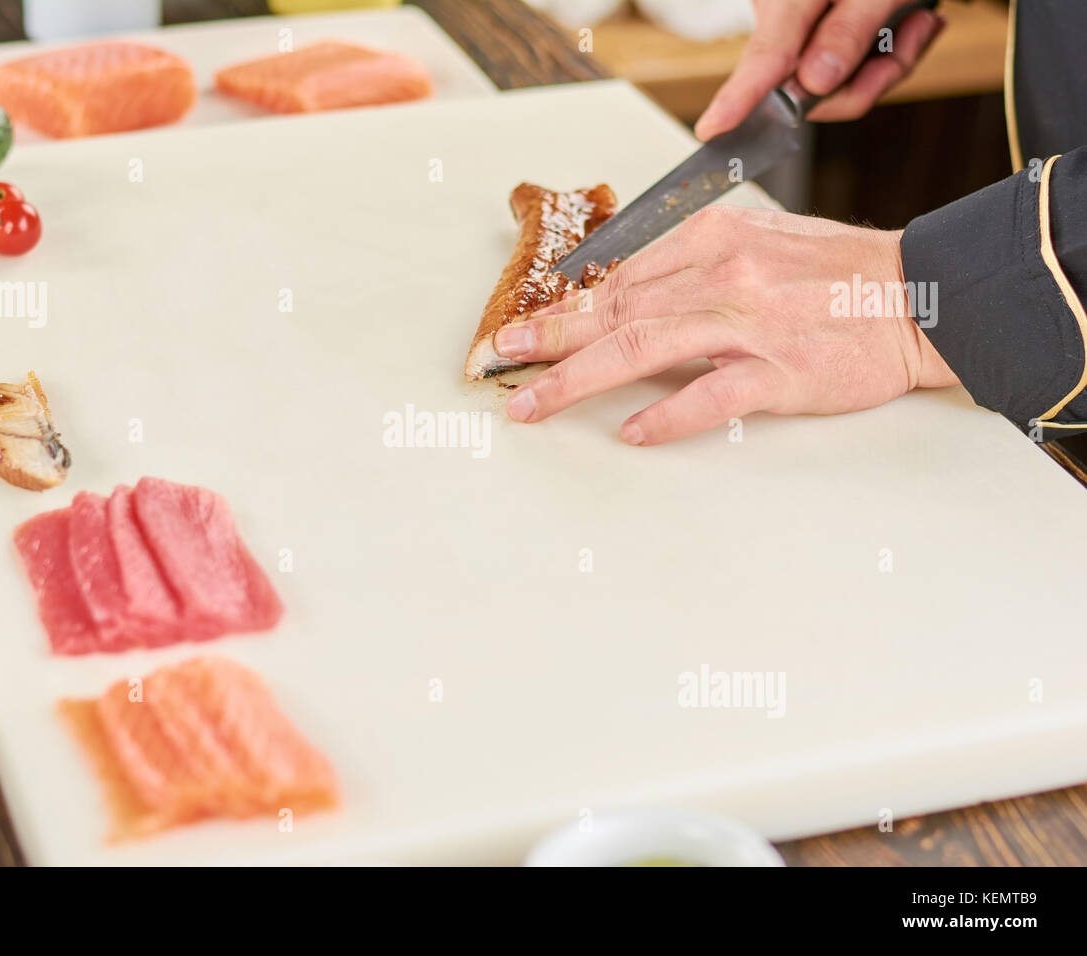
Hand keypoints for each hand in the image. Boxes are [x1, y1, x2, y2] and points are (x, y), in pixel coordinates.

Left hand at [494, 205, 958, 444]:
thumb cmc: (837, 273)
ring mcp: (751, 324)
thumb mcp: (759, 242)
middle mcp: (724, 275)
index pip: (620, 278)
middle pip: (617, 310)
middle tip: (501, 360)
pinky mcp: (781, 371)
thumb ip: (693, 265)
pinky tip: (630, 433)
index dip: (566, 307)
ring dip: (580, 378)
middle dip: (551, 338)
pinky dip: (667, 416)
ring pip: (645, 349)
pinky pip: (711, 397)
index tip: (525, 328)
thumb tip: (625, 294)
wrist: (920, 293)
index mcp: (714, 239)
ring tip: (534, 402)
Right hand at [695, 0, 945, 140]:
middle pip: (807, 86)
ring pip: (832, 85)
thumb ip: (849, 31)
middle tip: (918, 31)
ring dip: (887, 63)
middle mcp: (781, 14)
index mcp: (788, 0)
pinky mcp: (810, 34)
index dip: (739, 96)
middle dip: (869, 77)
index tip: (711, 128)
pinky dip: (885, 54)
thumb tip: (813, 83)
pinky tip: (912, 22)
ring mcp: (793, 27)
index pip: (765, 55)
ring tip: (921, 21)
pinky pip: (843, 70)